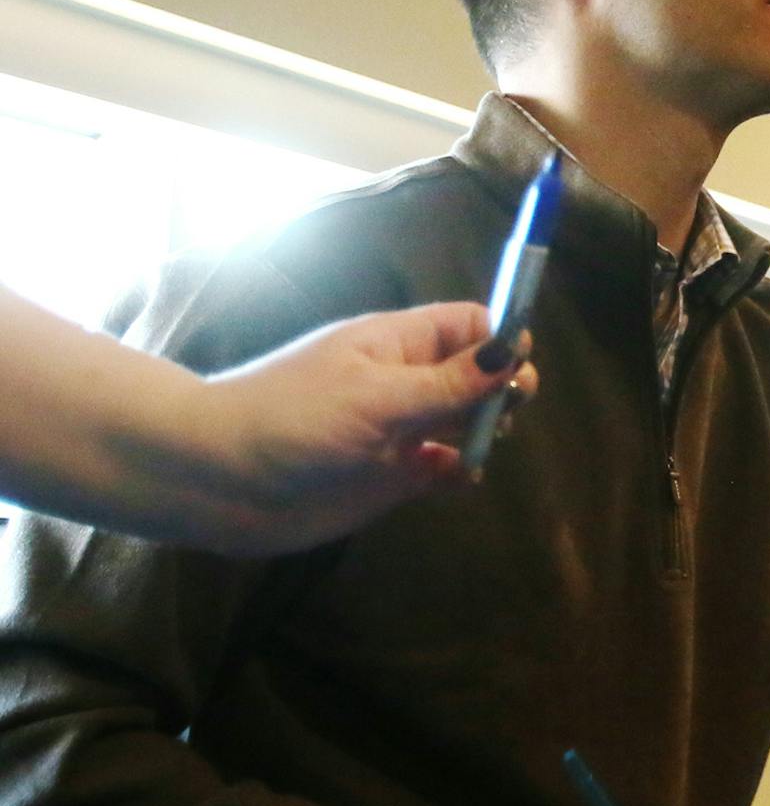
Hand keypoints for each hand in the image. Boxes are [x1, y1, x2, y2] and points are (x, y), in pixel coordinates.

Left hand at [203, 302, 537, 554]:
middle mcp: (403, 382)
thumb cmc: (291, 418)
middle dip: (500, 387)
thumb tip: (513, 353)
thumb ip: (448, 382)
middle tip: (503, 413)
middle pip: (475, 373)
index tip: (516, 367)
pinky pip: (444, 466)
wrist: (217, 480)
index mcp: (396, 344)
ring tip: (480, 445)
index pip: (468, 325)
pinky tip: (457, 475)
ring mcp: (398, 429)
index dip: (500, 338)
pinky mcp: (391, 476)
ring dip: (484, 430)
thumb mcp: (376, 395)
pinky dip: (460, 470)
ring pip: (464, 420)